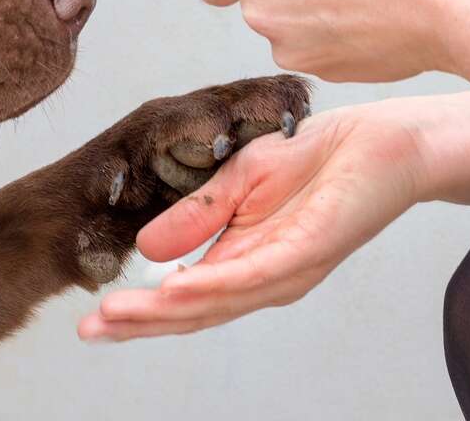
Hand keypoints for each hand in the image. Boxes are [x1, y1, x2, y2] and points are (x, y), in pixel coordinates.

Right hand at [78, 101, 423, 341]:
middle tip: (89, 331)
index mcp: (243, 262)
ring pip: (215, 301)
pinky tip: (172, 287)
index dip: (138, 311)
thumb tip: (146, 249)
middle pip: (193, 312)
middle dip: (138, 324)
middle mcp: (263, 279)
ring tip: (116, 315)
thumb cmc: (316, 158)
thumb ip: (194, 216)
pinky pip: (251, 274)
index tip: (92, 320)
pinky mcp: (307, 251)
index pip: (183, 298)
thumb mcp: (236, 180)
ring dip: (162, 311)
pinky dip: (209, 284)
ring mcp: (286, 270)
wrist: (380, 140)